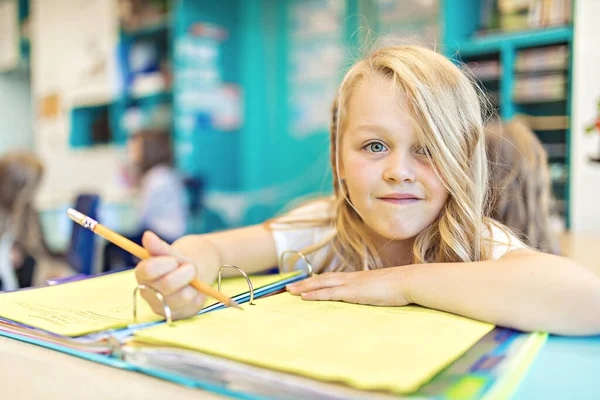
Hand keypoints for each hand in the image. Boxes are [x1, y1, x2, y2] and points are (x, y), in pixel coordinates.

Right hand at [135, 231, 206, 319]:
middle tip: (190, 267)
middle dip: (184, 273)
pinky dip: (199, 294)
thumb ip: (159, 247)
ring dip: (193, 284)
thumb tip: (147, 236)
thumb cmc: (177, 262)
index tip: (175, 259)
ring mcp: (162, 306)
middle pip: (167, 284)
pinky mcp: (178, 315)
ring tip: (192, 279)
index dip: (165, 263)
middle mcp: (148, 293)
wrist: (191, 273)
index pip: (147, 270)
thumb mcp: (170, 253)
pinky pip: (194, 305)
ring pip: (183, 297)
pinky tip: (195, 289)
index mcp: (142, 275)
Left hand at [286, 267, 410, 305]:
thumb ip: (376, 292)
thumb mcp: (385, 289)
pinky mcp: (353, 292)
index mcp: (358, 277)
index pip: (333, 277)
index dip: (318, 280)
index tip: (306, 282)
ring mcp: (351, 284)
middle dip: (305, 282)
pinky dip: (315, 294)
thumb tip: (376, 296)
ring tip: (290, 291)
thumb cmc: (402, 286)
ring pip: (322, 284)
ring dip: (304, 287)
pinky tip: (304, 297)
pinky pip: (329, 293)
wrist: (409, 281)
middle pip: (323, 279)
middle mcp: (352, 278)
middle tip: (289, 286)